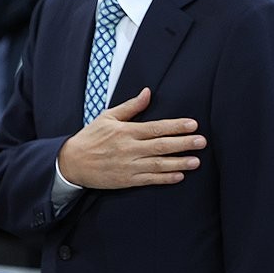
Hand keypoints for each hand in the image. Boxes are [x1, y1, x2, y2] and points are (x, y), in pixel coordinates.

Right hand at [56, 88, 205, 188]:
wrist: (71, 163)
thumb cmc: (91, 137)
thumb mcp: (108, 117)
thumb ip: (131, 106)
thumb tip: (148, 92)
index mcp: (126, 131)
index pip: (156, 128)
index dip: (176, 126)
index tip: (193, 125)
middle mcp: (129, 148)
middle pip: (161, 145)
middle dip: (183, 143)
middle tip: (202, 142)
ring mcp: (128, 165)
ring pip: (158, 164)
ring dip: (179, 162)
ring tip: (196, 161)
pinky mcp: (126, 180)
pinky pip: (149, 180)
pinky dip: (165, 178)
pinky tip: (179, 176)